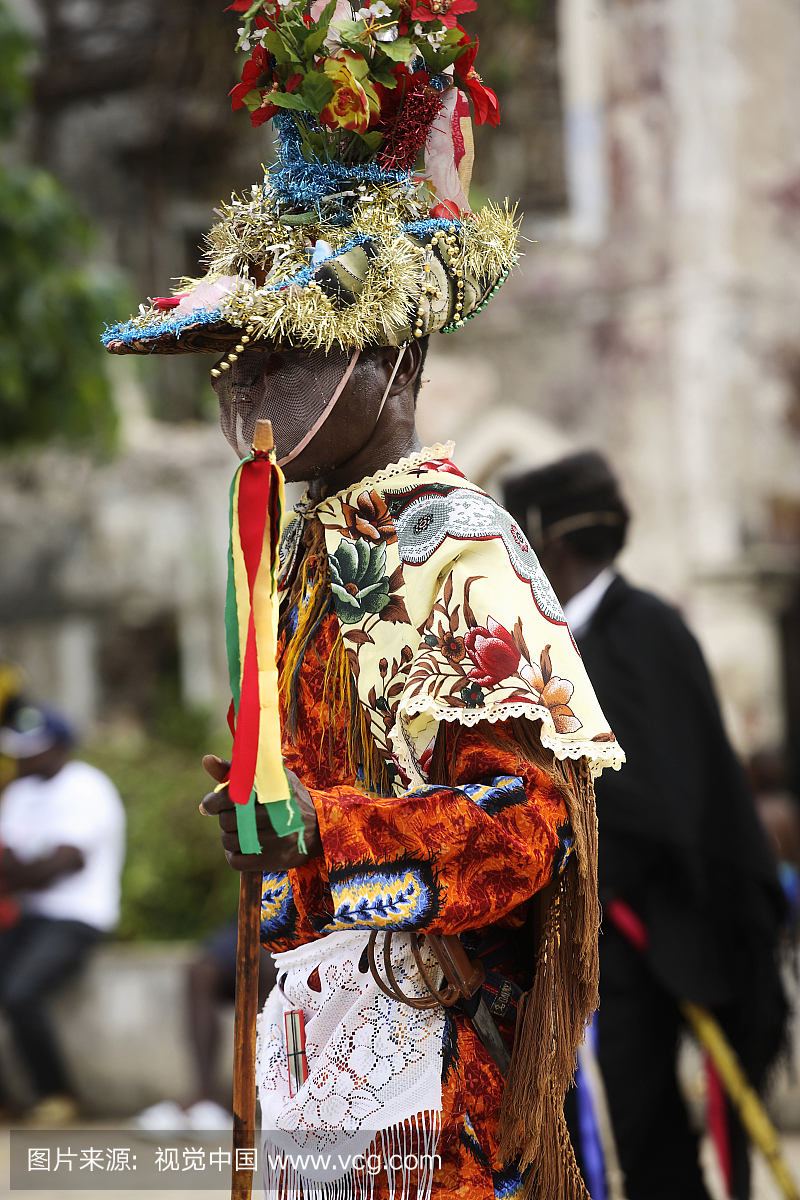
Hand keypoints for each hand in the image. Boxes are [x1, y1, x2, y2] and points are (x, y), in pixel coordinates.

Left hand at [199, 755, 321, 872]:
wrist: (320, 826)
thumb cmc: (286, 797)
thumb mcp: (269, 777)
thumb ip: (236, 770)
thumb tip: (206, 760)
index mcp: (272, 789)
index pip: (232, 796)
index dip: (214, 801)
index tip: (209, 804)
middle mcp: (276, 814)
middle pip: (228, 820)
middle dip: (224, 818)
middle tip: (232, 817)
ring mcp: (277, 839)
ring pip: (230, 842)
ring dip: (229, 837)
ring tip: (240, 832)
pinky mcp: (276, 859)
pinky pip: (237, 862)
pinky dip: (234, 855)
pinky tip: (242, 848)